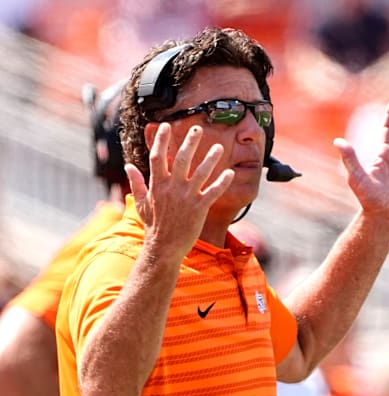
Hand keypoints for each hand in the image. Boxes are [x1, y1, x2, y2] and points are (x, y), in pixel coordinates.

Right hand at [124, 123, 234, 258]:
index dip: (162, 141)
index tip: (166, 126)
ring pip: (201, 173)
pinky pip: (213, 192)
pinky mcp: (199, 208)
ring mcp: (186, 197)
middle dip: (190, 142)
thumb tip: (128, 166)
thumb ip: (136, 183)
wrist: (163, 248)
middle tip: (198, 128)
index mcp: (157, 185)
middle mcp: (172, 188)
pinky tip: (231, 172)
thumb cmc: (153, 225)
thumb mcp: (140, 203)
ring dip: (211, 159)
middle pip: (182, 159)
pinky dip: (222, 182)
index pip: (158, 157)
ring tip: (219, 147)